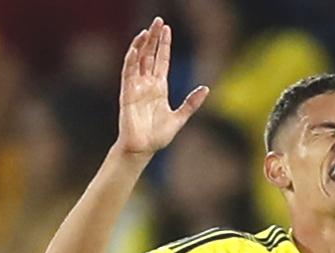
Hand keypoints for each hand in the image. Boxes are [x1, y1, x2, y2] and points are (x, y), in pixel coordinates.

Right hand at [116, 17, 209, 157]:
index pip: (162, 60)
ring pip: (138, 60)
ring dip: (142, 45)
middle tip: (157, 20)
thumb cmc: (158, 136)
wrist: (143, 149)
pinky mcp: (127, 94)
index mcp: (159, 88)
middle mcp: (147, 84)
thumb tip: (206, 88)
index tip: (167, 29)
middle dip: (153, 38)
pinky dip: (131, 60)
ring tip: (146, 30)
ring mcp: (136, 88)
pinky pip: (128, 73)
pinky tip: (135, 48)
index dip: (164, 45)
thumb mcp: (180, 117)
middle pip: (150, 55)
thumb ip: (192, 103)